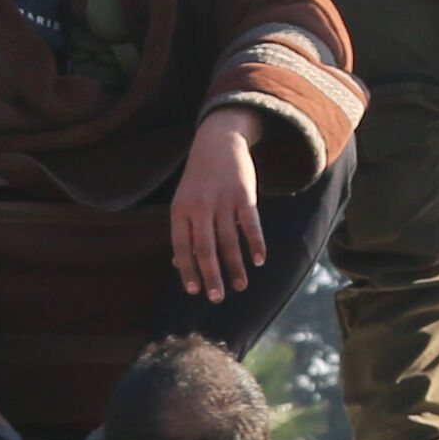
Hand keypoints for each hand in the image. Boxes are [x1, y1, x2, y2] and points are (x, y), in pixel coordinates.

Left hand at [168, 106, 268, 294]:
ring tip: (241, 286)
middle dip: (212, 276)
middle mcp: (199, 207)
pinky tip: (258, 261)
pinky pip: (250, 225)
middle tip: (217, 298)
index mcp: (180, 211)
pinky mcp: (244, 195)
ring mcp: (222, 201)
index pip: (182, 247)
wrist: (217, 141)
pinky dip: (255, 244)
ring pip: (229, 241)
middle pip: (205, 249)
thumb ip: (184, 231)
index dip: (188, 270)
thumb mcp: (183, 201)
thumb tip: (179, 266)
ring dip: (235, 267)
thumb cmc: (198, 180)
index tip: (195, 291)